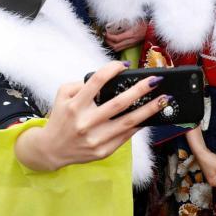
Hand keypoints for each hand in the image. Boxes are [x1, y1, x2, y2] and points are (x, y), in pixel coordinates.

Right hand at [14, 61, 167, 170]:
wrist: (51, 150)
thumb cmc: (61, 117)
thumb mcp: (63, 95)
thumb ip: (81, 84)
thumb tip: (109, 78)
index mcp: (75, 105)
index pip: (96, 82)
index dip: (112, 70)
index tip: (126, 64)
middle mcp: (85, 122)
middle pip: (118, 104)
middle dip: (140, 90)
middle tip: (156, 80)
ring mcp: (95, 139)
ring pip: (128, 122)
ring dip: (149, 110)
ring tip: (164, 99)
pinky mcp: (102, 151)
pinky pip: (126, 136)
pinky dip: (140, 125)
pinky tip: (151, 116)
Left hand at [104, 20, 148, 52]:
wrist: (153, 27)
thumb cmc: (144, 21)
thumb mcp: (134, 19)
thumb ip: (125, 20)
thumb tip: (115, 20)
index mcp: (131, 33)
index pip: (117, 38)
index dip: (109, 37)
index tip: (106, 33)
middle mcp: (131, 40)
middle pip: (116, 46)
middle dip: (108, 42)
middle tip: (105, 37)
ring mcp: (132, 43)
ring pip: (119, 49)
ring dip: (112, 45)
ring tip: (108, 40)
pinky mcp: (133, 44)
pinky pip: (123, 48)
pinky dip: (117, 46)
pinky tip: (115, 41)